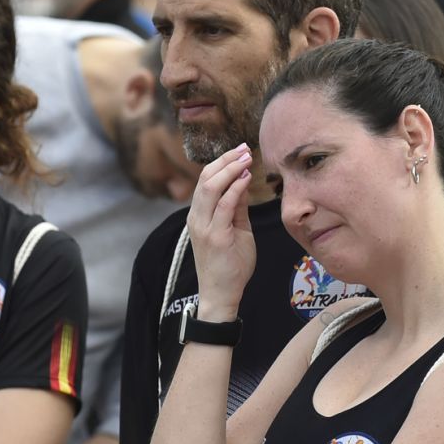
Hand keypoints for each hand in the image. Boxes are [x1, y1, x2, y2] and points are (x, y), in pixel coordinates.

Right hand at [186, 145, 255, 317]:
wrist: (220, 294)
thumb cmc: (228, 265)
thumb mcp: (235, 230)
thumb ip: (237, 207)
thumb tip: (243, 182)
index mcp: (198, 215)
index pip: (205, 180)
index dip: (221, 163)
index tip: (239, 151)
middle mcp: (197, 218)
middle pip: (205, 178)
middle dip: (225, 160)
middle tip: (244, 149)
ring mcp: (204, 227)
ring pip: (210, 187)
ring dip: (230, 169)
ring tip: (246, 158)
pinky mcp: (215, 236)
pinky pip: (224, 206)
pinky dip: (235, 188)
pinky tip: (246, 178)